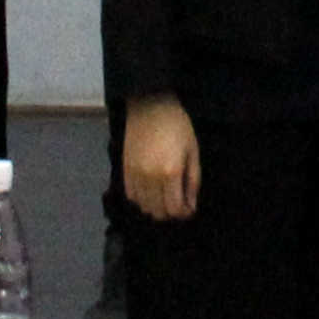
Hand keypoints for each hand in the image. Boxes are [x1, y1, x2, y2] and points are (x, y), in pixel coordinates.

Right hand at [124, 95, 200, 221]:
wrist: (150, 106)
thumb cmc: (177, 126)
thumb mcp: (193, 151)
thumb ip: (193, 181)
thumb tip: (191, 205)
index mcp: (170, 173)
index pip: (175, 209)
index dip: (184, 213)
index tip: (190, 208)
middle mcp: (150, 178)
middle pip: (158, 212)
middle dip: (171, 212)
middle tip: (179, 202)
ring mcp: (135, 175)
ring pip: (144, 207)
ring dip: (156, 207)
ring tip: (165, 195)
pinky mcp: (125, 170)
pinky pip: (131, 196)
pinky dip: (141, 199)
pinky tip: (151, 190)